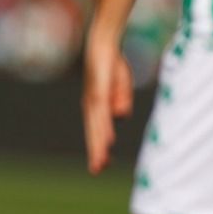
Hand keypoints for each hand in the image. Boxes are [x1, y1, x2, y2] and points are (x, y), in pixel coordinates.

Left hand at [82, 34, 133, 174]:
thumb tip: (121, 116)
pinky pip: (101, 111)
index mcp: (95, 106)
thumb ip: (120, 100)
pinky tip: (108, 137)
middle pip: (94, 131)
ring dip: (99, 144)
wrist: (104, 42)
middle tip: (97, 171)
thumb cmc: (111, 64)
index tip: (101, 166)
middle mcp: (91, 104)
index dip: (98, 148)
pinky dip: (104, 125)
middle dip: (95, 152)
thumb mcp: (120, 85)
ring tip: (101, 161)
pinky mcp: (99, 89)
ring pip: (97, 125)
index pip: (96, 130)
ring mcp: (94, 97)